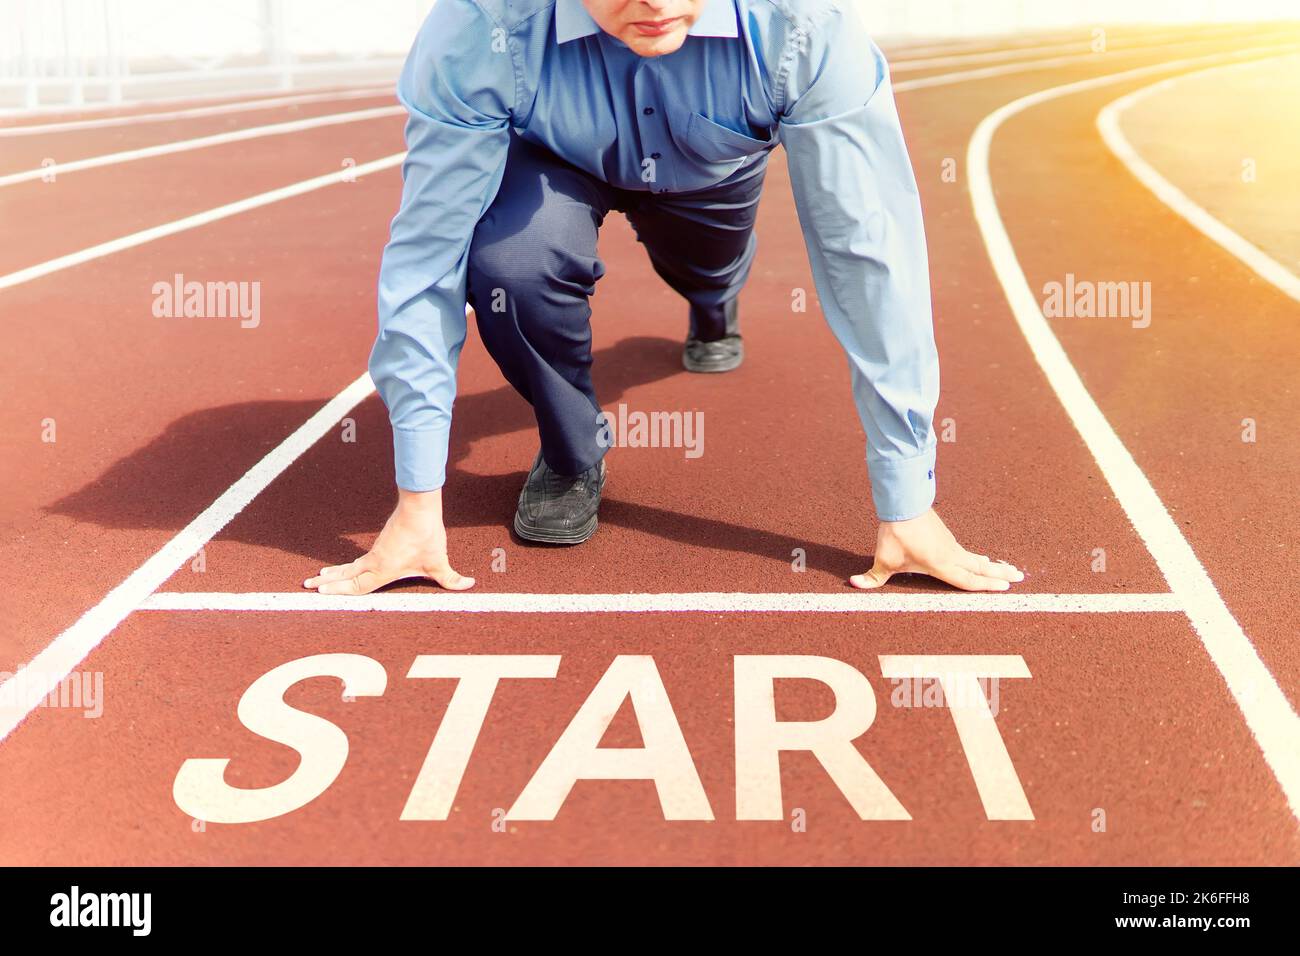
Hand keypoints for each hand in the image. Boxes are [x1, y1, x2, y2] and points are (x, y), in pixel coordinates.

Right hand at [302, 489, 474, 595]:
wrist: (419, 507)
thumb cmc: (427, 535)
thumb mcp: (440, 561)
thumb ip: (452, 579)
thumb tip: (469, 586)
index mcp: (383, 569)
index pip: (357, 586)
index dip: (339, 591)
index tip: (321, 593)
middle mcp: (374, 561)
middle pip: (346, 576)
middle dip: (327, 583)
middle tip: (306, 587)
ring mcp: (375, 552)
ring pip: (350, 567)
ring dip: (334, 574)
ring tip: (317, 578)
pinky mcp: (380, 544)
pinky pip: (359, 560)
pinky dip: (348, 566)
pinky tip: (344, 568)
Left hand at [851, 508, 1022, 591]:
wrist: (902, 503)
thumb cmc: (895, 534)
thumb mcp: (883, 560)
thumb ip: (872, 578)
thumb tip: (853, 584)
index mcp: (941, 565)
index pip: (968, 580)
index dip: (986, 586)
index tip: (1006, 588)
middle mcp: (951, 555)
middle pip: (980, 568)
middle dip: (1000, 574)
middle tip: (1020, 577)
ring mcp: (950, 544)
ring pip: (975, 559)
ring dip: (991, 566)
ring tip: (1007, 570)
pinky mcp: (946, 536)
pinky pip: (966, 552)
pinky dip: (977, 558)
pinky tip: (981, 559)